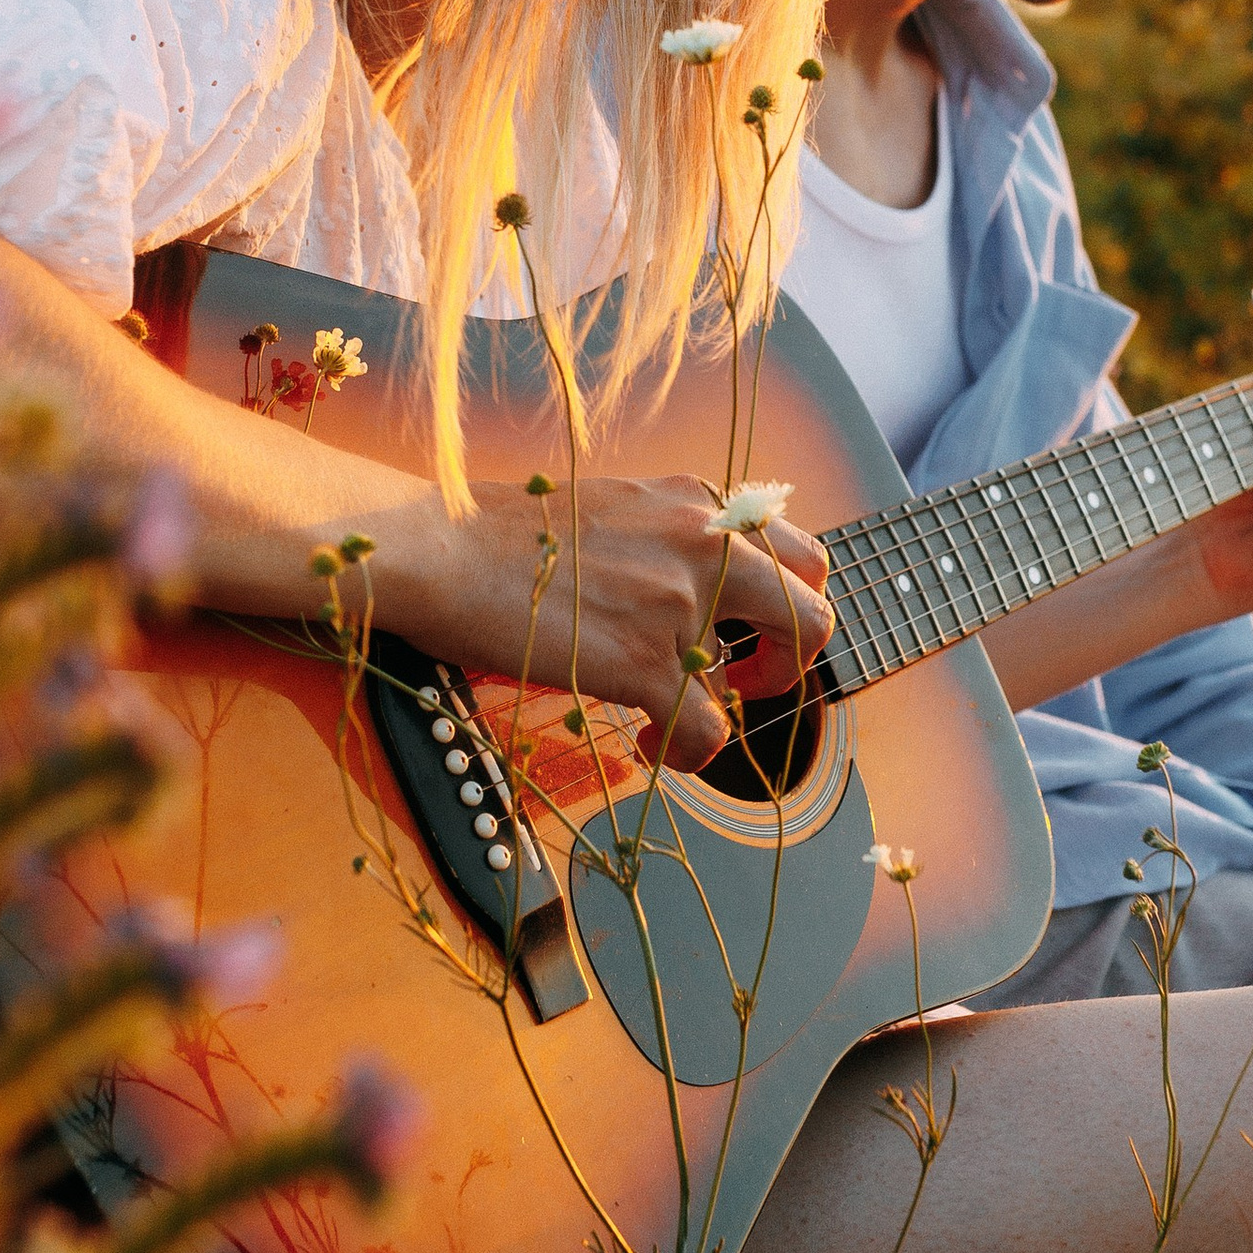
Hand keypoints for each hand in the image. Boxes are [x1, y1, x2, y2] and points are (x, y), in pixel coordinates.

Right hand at [391, 473, 832, 772]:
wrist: (439, 549)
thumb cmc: (497, 532)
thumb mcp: (607, 506)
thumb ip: (660, 538)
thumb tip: (679, 590)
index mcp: (694, 501)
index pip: (791, 548)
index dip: (784, 599)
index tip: (747, 628)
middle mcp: (702, 543)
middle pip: (813, 604)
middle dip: (793, 654)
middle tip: (748, 679)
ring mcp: (680, 603)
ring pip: (772, 671)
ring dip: (735, 704)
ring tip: (679, 717)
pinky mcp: (645, 662)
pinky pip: (709, 729)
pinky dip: (687, 751)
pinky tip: (647, 747)